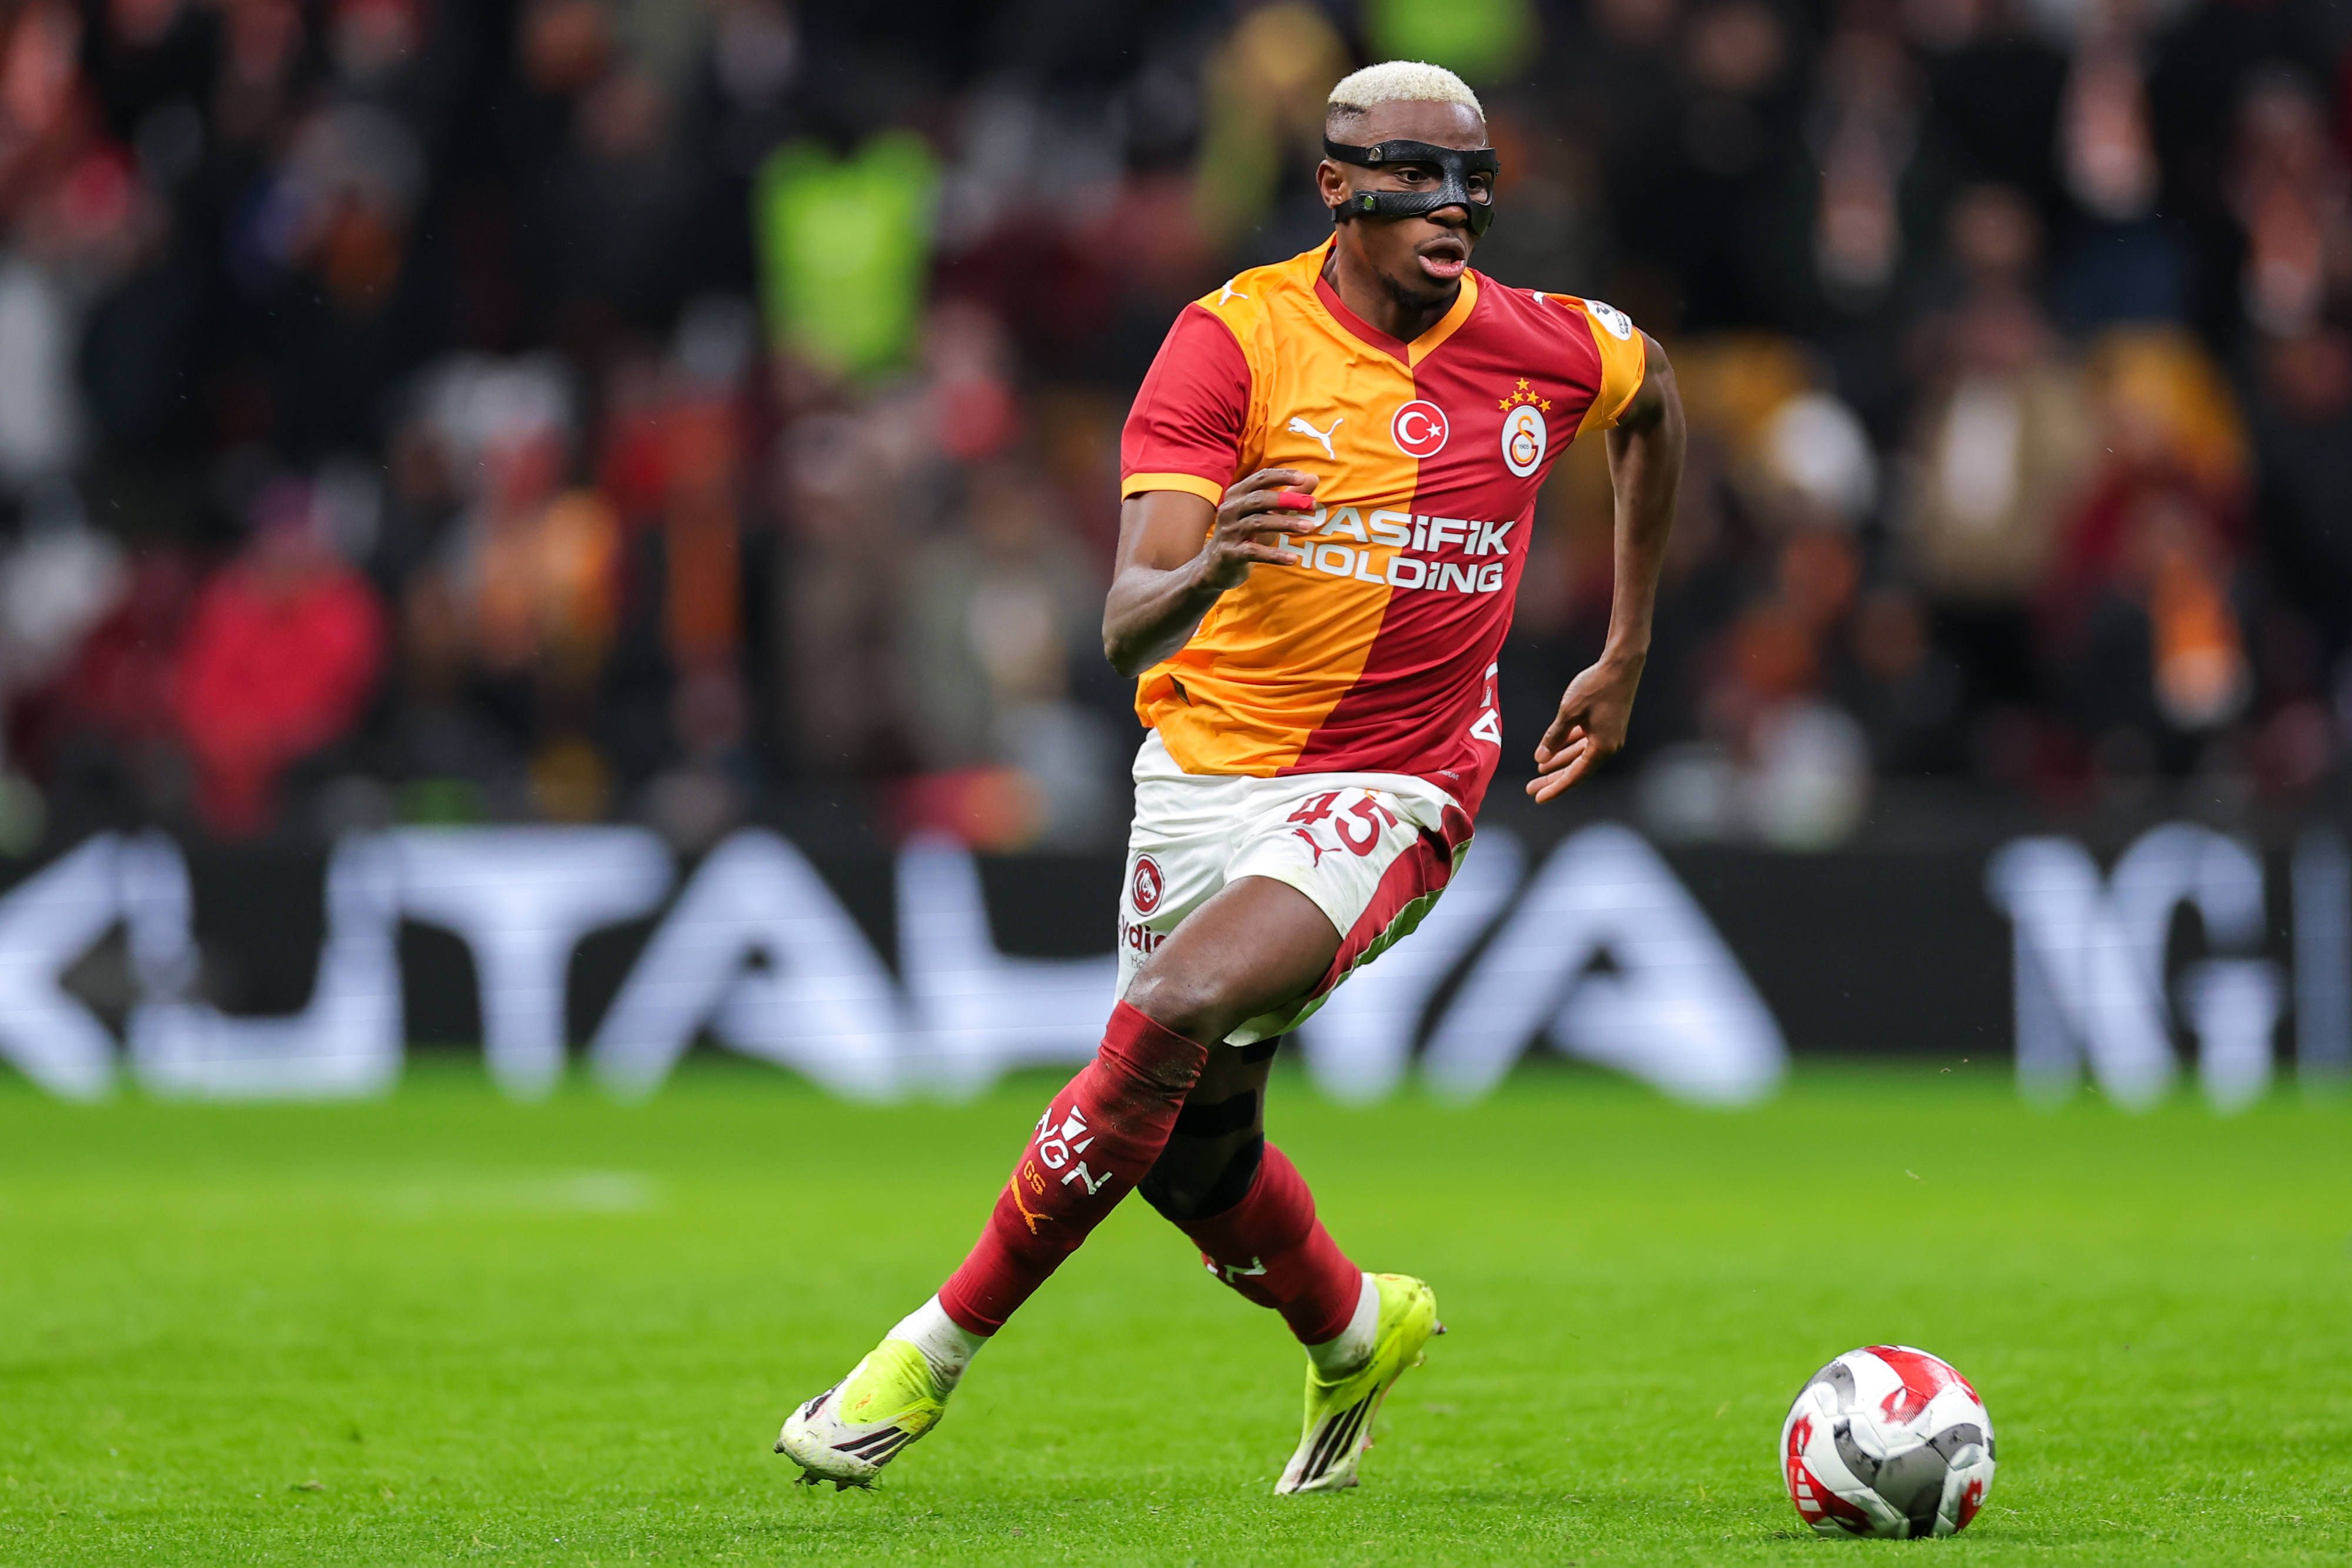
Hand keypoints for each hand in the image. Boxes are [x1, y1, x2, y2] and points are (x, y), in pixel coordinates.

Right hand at [1195, 468, 1319, 591]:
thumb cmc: (1246, 534)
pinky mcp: (1229, 553)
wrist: (1216, 565)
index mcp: (1237, 494)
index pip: (1260, 478)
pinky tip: (1292, 559)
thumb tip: (1313, 477)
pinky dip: (1274, 555)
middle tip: (1312, 504)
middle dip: (1287, 500)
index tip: (1303, 478)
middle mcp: (1230, 509)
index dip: (1282, 476)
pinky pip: (1253, 552)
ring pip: (1258, 522)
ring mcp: (1228, 531)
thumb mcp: (1267, 514)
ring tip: (1309, 527)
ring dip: (1286, 524)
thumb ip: (1288, 496)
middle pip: (1259, 499)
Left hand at [1526, 652, 1643, 802]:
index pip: (1574, 775)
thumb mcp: (1569, 713)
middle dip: (1553, 778)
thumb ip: (1554, 737)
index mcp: (1602, 748)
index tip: (1538, 797)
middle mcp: (1608, 746)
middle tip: (1531, 787)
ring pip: (1579, 755)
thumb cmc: (1596, 686)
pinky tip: (1554, 749)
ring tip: (1539, 768)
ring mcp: (1609, 736)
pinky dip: (1568, 746)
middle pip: (1576, 769)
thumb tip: (1541, 758)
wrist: (1621, 664)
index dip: (1555, 787)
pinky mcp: (1607, 725)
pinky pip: (1584, 742)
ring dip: (1560, 761)